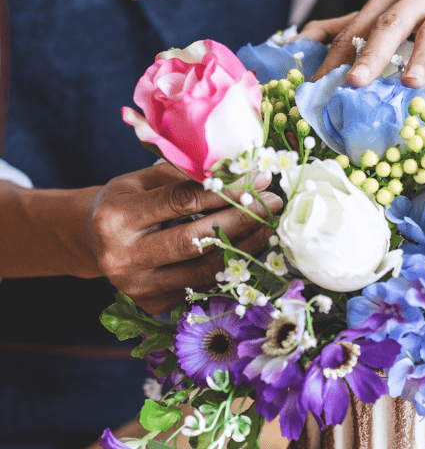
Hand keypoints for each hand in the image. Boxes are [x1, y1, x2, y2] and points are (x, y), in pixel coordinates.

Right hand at [89, 162, 281, 313]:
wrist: (95, 239)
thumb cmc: (127, 200)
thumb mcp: (147, 178)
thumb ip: (190, 176)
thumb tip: (248, 176)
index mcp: (117, 217)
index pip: (182, 202)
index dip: (225, 192)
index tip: (258, 182)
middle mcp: (122, 257)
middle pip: (195, 241)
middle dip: (241, 221)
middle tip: (272, 205)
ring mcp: (137, 287)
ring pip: (203, 270)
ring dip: (244, 248)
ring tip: (269, 228)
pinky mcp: (152, 304)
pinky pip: (201, 286)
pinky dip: (228, 267)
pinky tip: (249, 250)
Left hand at [301, 0, 424, 97]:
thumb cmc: (422, 13)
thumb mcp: (381, 15)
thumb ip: (343, 27)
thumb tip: (296, 42)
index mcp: (385, 2)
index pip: (354, 30)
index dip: (333, 58)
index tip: (315, 87)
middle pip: (388, 24)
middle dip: (369, 53)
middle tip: (354, 82)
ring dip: (423, 56)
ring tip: (412, 83)